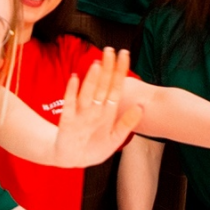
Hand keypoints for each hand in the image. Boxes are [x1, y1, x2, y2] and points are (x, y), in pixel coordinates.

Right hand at [53, 48, 143, 167]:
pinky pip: (70, 103)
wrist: (72, 159)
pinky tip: (74, 79)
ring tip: (97, 64)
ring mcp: (81, 113)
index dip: (120, 72)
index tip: (124, 56)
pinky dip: (72, 91)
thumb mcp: (115, 138)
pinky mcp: (68, 120)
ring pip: (88, 92)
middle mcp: (95, 109)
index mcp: (108, 112)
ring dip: (92, 78)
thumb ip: (127, 123)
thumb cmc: (95, 148)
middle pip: (102, 85)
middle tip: (110, 50)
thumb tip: (141, 107)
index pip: (115, 87)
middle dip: (107, 68)